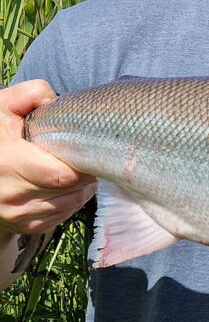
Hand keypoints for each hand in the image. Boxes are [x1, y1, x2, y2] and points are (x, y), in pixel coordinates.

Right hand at [0, 80, 96, 234]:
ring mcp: (16, 214)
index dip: (83, 163)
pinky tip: (65, 187)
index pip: (62, 174)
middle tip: (87, 159)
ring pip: (70, 205)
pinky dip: (70, 202)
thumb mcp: (4, 106)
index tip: (88, 149)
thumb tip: (55, 101)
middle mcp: (10, 194)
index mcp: (7, 162)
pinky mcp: (24, 227)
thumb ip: (31, 94)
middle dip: (85, 174)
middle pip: (70, 190)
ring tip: (77, 171)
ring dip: (81, 189)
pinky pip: (61, 217)